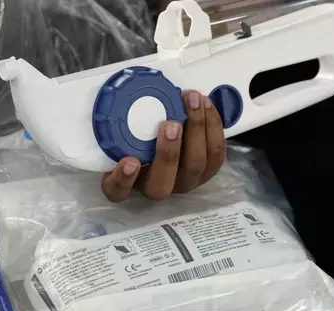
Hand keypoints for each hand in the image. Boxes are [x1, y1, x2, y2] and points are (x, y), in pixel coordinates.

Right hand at [102, 90, 225, 201]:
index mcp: (127, 182)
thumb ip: (118, 124)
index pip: (117, 191)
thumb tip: (122, 97)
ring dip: (196, 130)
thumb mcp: (122, 130)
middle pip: (162, 183)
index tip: (129, 161)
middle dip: (168, 153)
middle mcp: (156, 187)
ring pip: (195, 165)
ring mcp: (184, 182)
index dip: (123, 180)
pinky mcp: (208, 170)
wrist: (166, 131)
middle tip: (170, 124)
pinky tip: (205, 104)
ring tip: (192, 100)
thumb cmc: (139, 131)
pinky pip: (216, 153)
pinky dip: (213, 125)